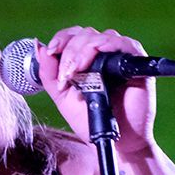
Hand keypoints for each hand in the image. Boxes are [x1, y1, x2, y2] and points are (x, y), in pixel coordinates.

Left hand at [34, 27, 156, 151]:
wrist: (114, 140)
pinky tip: (97, 59)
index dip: (61, 39)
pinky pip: (123, 43)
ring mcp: (120, 56)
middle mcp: (103, 53)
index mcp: (85, 58)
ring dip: (84, 50)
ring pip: (100, 36)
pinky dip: (107, 45)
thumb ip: (49, 73)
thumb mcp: (61, 96)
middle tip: (66, 74)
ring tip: (77, 72)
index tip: (51, 51)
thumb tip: (38, 45)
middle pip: (84, 34)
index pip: (72, 35)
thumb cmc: (89, 119)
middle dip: (70, 51)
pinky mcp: (137, 61)